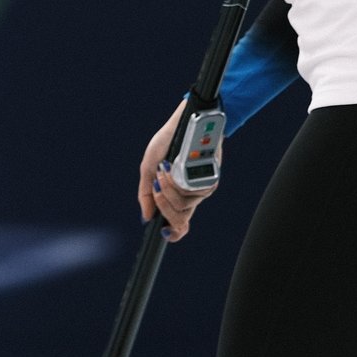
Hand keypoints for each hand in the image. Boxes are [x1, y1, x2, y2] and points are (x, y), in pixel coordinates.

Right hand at [138, 98, 217, 241]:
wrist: (186, 122)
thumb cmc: (167, 143)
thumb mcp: (148, 167)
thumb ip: (146, 193)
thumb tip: (146, 217)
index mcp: (178, 196)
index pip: (180, 225)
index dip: (174, 234)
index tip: (163, 233)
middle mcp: (192, 196)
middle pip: (180, 220)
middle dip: (164, 205)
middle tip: (156, 185)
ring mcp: (202, 189)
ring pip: (185, 206)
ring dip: (169, 189)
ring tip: (164, 168)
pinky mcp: (210, 179)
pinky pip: (192, 193)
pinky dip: (177, 181)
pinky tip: (172, 166)